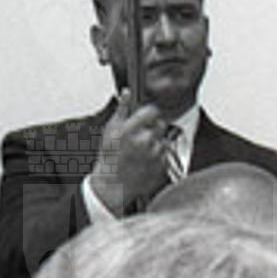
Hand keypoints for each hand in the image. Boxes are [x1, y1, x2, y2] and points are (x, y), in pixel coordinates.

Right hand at [88, 91, 171, 215]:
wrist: (113, 184)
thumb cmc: (110, 157)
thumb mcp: (110, 129)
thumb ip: (121, 109)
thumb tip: (126, 92)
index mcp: (132, 129)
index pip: (152, 111)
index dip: (150, 111)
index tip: (147, 114)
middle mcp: (146, 141)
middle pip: (160, 124)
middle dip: (153, 126)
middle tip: (143, 132)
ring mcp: (155, 155)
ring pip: (164, 139)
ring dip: (157, 140)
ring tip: (144, 148)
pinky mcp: (162, 166)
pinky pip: (166, 154)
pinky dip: (160, 154)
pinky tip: (147, 158)